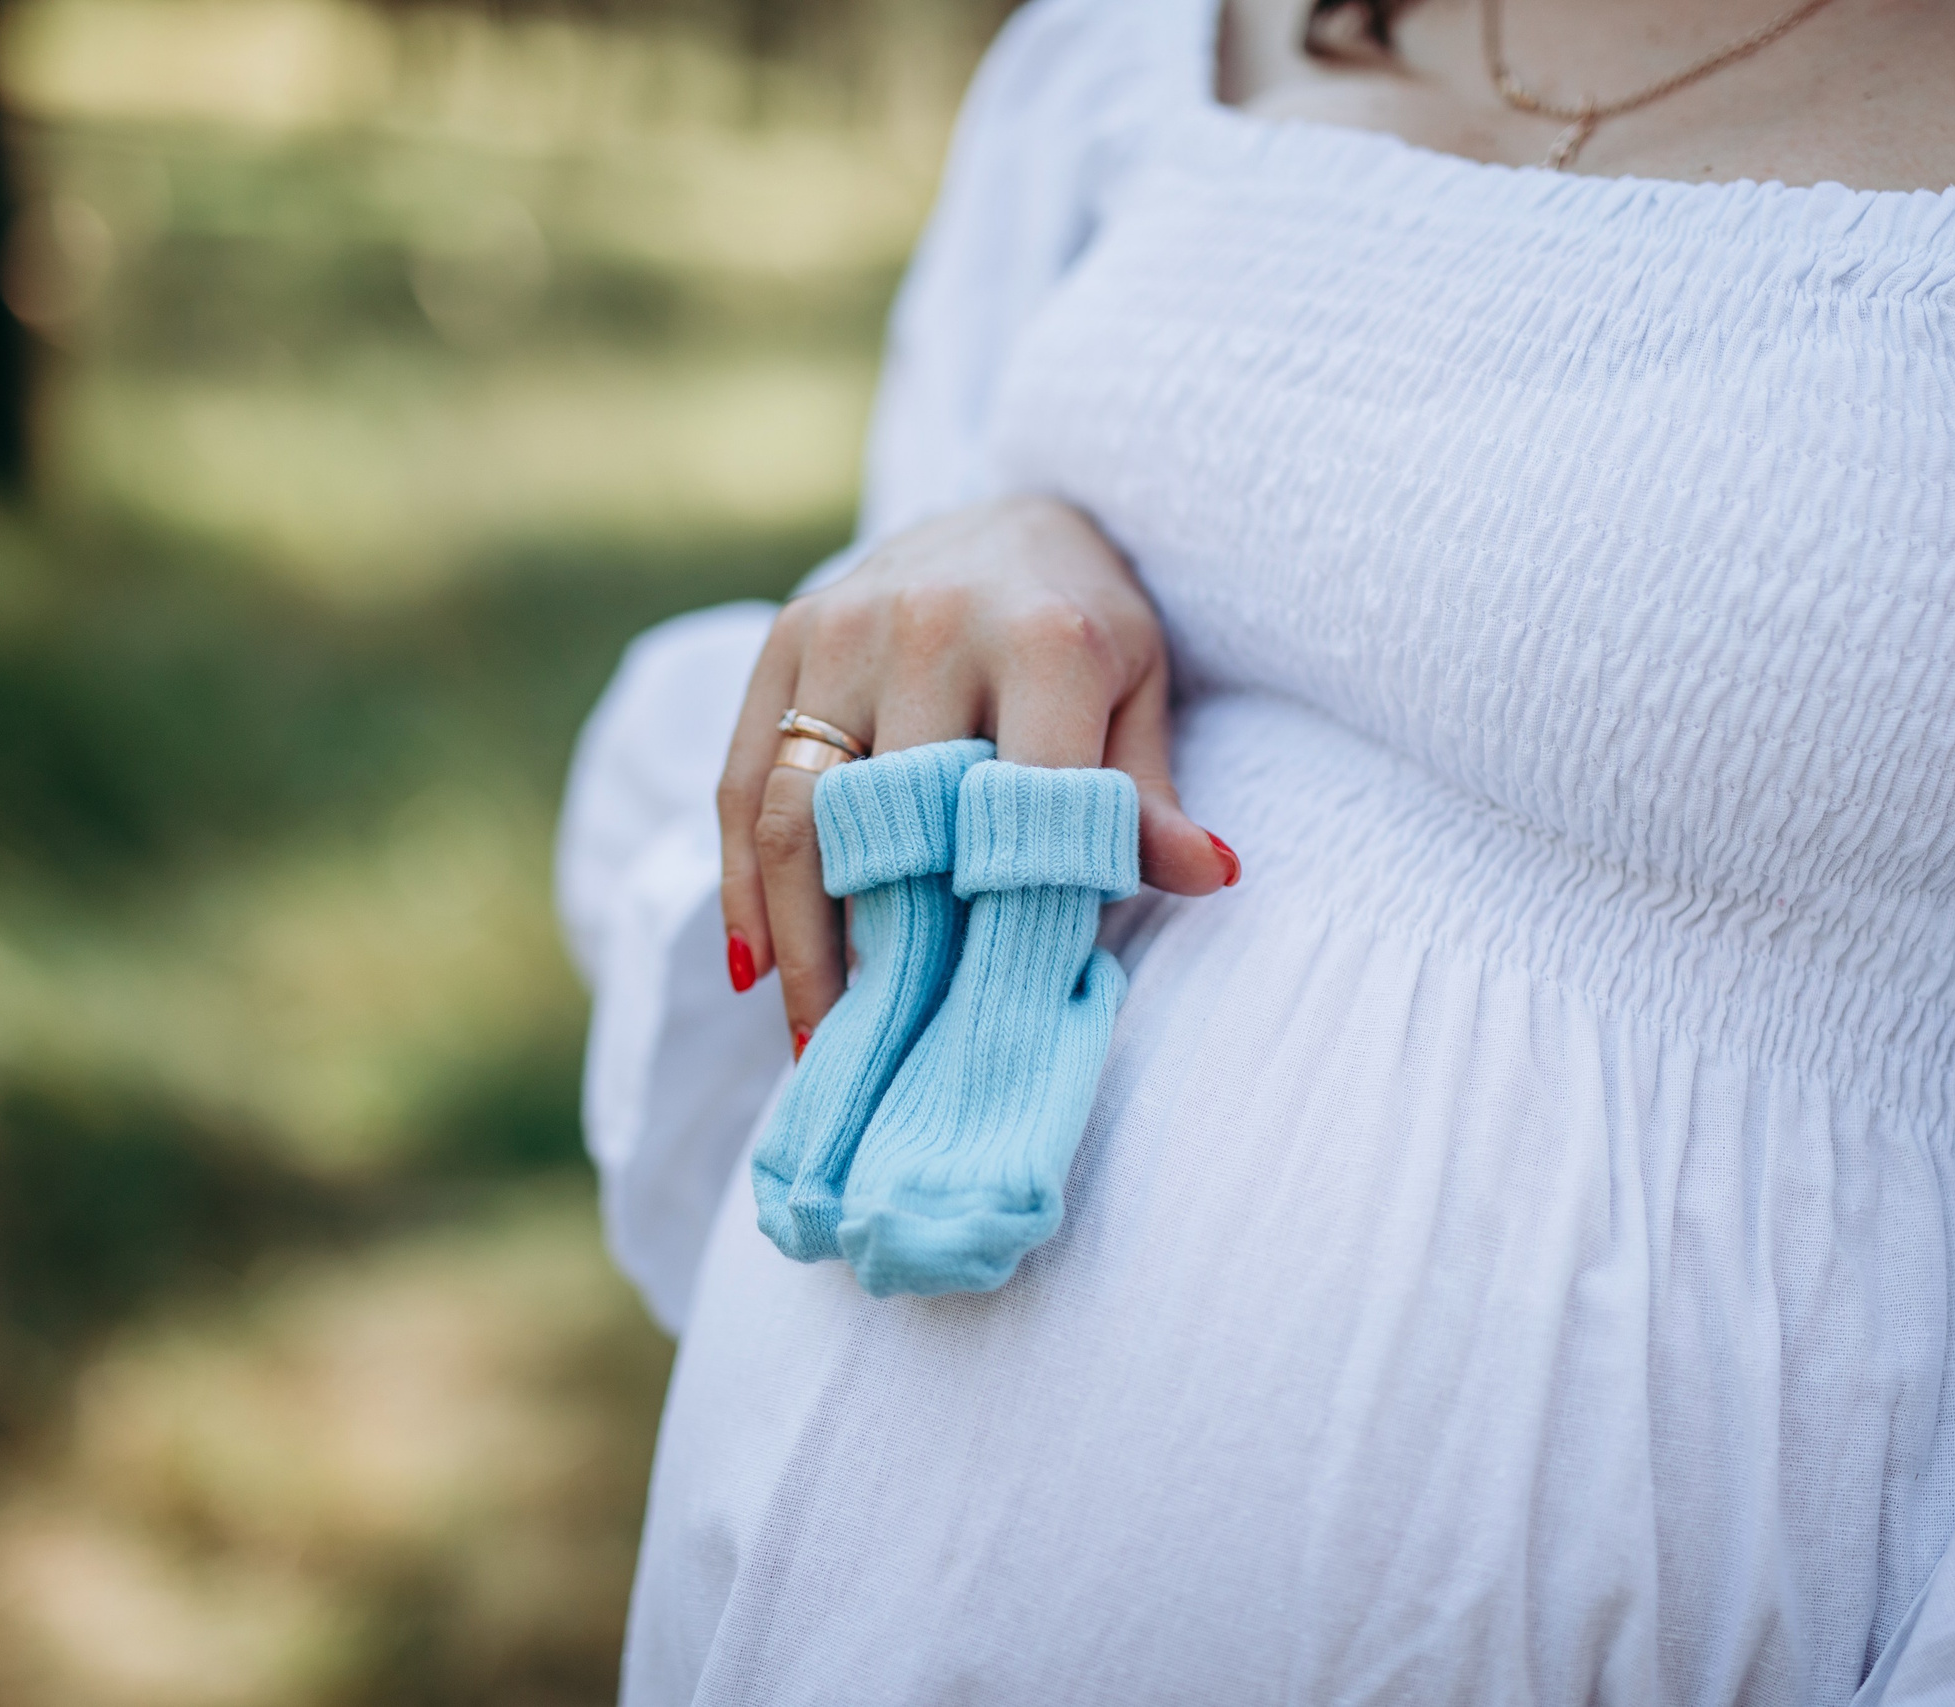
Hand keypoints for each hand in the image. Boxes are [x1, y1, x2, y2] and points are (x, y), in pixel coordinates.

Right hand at [716, 496, 1238, 1050]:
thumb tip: (1213, 874)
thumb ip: (1148, 795)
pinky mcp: (786, 637)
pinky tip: (754, 969)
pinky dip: (743, 884)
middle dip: (885, 951)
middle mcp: (931, 624)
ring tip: (819, 1040)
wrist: (1012, 512)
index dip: (999, 922)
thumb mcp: (1141, 695)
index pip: (1017, 811)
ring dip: (799, 941)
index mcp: (1044, 639)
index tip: (985, 1015)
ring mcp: (844, 626)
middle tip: (883, 1056)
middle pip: (892, 825)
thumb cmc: (1091, 626)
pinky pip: (741, 780)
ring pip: (798, 815)